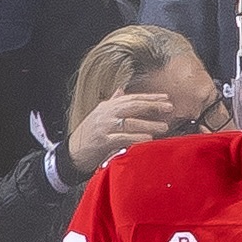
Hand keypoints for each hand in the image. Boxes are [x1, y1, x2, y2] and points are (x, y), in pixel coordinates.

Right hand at [67, 88, 197, 175]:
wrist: (72, 151)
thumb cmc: (89, 134)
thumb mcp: (100, 114)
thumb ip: (112, 102)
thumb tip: (121, 90)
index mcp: (107, 107)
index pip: (132, 98)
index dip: (150, 97)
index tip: (166, 98)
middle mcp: (106, 114)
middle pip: (132, 106)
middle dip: (152, 106)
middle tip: (169, 108)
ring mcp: (104, 127)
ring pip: (129, 122)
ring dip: (149, 124)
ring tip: (164, 126)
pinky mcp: (102, 141)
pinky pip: (122, 138)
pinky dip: (136, 137)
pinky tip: (148, 138)